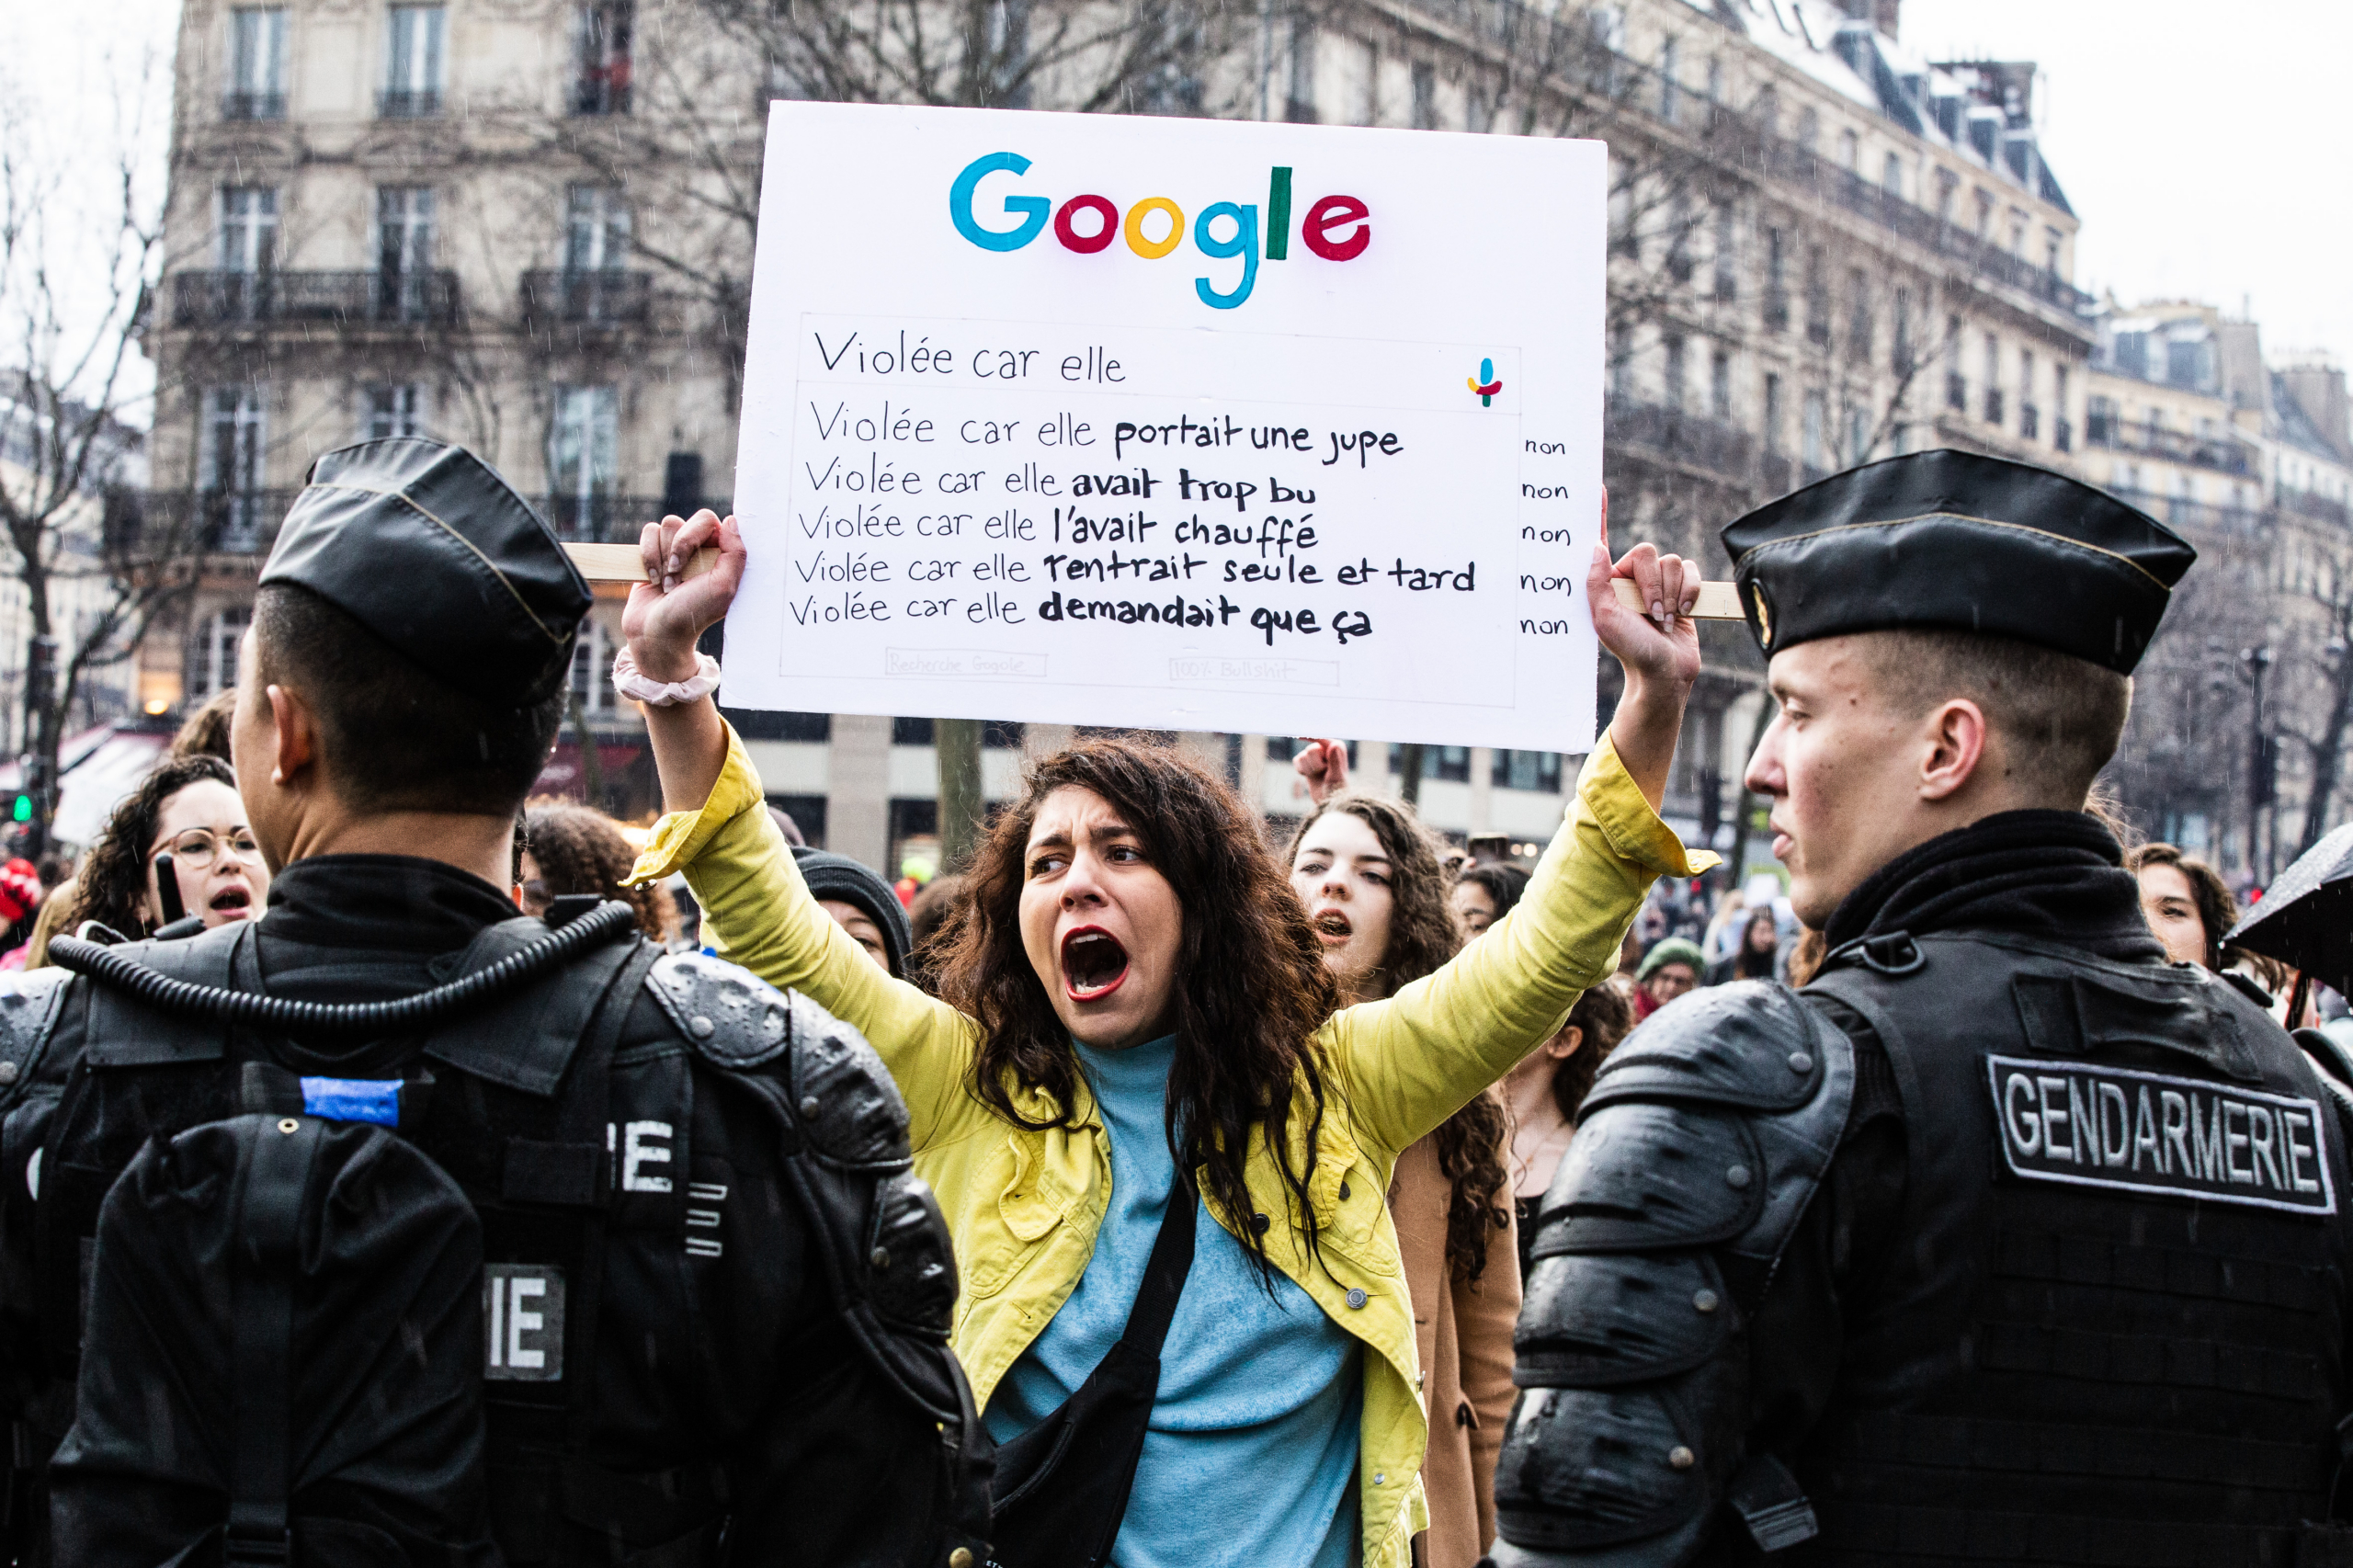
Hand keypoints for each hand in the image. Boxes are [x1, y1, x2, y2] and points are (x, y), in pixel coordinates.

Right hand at [622, 510, 745, 681]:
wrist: (657, 633)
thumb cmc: (693, 614)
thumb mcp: (723, 588)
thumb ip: (735, 553)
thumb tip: (732, 521)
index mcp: (720, 554)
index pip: (709, 520)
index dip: (696, 537)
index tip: (695, 564)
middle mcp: (699, 548)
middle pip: (683, 522)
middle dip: (677, 551)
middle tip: (677, 578)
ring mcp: (675, 549)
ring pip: (664, 527)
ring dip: (662, 559)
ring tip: (667, 585)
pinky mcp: (653, 553)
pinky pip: (648, 532)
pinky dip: (647, 557)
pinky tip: (652, 581)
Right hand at [1293, 737, 1350, 804]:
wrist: (1329, 801)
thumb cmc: (1337, 789)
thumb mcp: (1337, 776)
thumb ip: (1335, 761)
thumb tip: (1334, 745)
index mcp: (1337, 747)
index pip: (1321, 737)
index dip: (1310, 735)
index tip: (1299, 734)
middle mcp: (1327, 748)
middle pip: (1310, 750)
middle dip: (1314, 765)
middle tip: (1323, 772)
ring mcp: (1316, 754)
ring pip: (1302, 756)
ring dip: (1309, 770)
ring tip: (1318, 776)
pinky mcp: (1307, 761)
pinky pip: (1296, 760)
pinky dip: (1301, 770)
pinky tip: (1309, 776)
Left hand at [1586, 491, 1700, 693]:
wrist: (1665, 671)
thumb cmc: (1630, 649)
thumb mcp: (1605, 618)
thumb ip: (1597, 583)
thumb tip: (1595, 546)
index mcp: (1608, 580)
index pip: (1602, 541)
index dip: (1598, 513)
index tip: (1596, 487)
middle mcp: (1631, 577)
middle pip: (1648, 553)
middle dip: (1652, 587)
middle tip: (1650, 615)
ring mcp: (1657, 582)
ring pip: (1671, 563)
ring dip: (1670, 595)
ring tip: (1663, 620)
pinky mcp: (1681, 587)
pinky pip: (1689, 569)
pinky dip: (1688, 592)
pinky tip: (1682, 613)